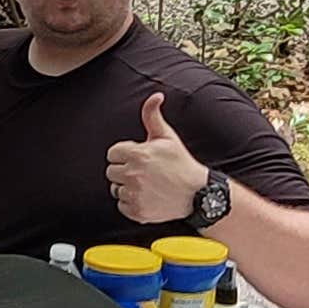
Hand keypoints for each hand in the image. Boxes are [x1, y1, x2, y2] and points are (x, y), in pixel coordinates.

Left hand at [104, 92, 209, 225]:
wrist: (197, 193)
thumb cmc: (181, 163)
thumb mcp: (167, 136)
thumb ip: (153, 115)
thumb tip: (155, 96)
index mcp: (138, 154)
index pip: (112, 153)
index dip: (124, 154)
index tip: (137, 158)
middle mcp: (133, 174)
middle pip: (111, 171)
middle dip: (123, 169)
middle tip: (142, 171)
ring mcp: (135, 194)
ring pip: (115, 189)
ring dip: (126, 187)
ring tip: (146, 184)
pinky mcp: (137, 211)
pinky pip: (121, 206)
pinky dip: (131, 203)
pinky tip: (146, 197)